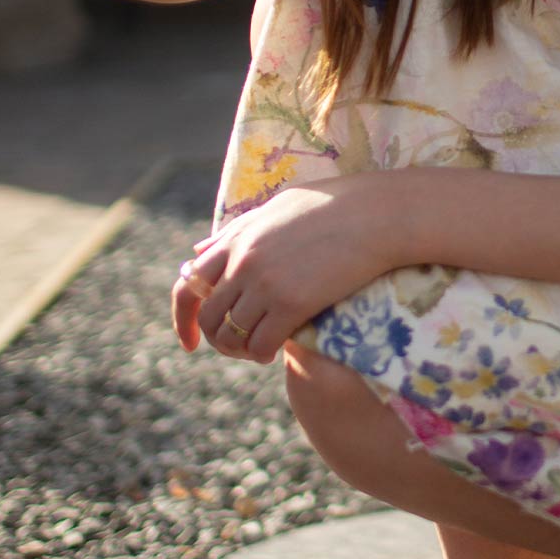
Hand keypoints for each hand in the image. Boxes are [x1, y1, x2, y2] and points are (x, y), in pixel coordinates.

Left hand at [172, 173, 399, 364]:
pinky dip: (261, 353)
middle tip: (236, 347)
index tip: (191, 339)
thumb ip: (236, 231)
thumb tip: (198, 252)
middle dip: (217, 339)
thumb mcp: (276, 208)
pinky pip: (261, 343)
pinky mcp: (292, 303)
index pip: (189, 284)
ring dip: (239, 350)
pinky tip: (272, 353)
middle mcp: (243, 262)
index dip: (184, 317)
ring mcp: (265, 283)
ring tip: (255, 352)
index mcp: (237, 238)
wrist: (375, 214)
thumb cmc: (334, 205)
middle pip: (210, 316)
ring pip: (232, 334)